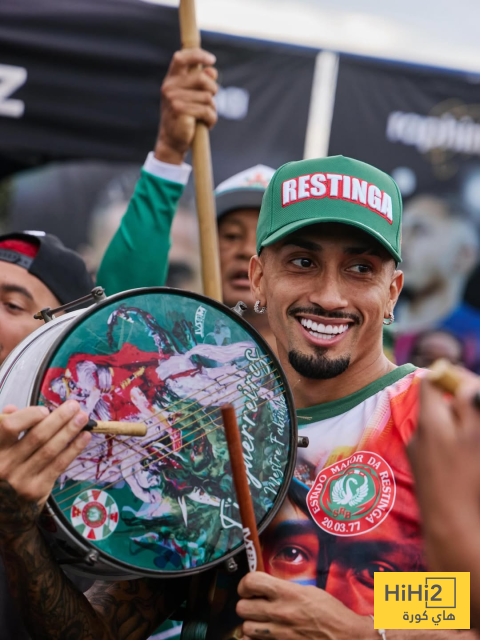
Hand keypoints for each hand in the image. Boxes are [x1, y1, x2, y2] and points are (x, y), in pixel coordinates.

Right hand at [0, 402, 89, 541]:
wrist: (2, 511)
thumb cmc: (2, 471)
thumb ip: (3, 429)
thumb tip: (12, 408)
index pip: (9, 426)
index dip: (29, 415)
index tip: (45, 410)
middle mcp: (4, 465)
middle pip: (36, 436)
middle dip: (59, 419)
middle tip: (75, 406)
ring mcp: (21, 479)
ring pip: (50, 450)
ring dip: (70, 431)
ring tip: (83, 419)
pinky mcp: (36, 490)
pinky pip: (59, 465)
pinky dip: (73, 449)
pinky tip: (84, 437)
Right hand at [155, 48, 217, 163]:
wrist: (172, 140)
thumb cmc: (184, 116)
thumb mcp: (192, 96)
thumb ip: (202, 81)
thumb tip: (212, 71)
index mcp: (171, 79)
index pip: (182, 58)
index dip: (198, 55)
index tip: (212, 60)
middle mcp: (170, 87)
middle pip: (202, 78)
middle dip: (213, 90)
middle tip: (211, 100)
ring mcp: (174, 99)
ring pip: (207, 97)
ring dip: (212, 108)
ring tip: (205, 116)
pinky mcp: (181, 111)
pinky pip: (207, 111)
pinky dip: (211, 119)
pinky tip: (206, 124)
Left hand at [236, 572, 373, 639]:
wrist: (347, 638)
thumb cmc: (332, 614)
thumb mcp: (309, 591)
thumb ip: (285, 589)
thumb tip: (267, 587)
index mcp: (288, 593)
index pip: (251, 582)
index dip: (245, 584)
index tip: (249, 587)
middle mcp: (281, 612)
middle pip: (242, 607)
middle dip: (246, 605)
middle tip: (254, 604)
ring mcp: (279, 633)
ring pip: (246, 628)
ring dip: (251, 625)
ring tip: (261, 622)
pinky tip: (264, 636)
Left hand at [407, 370, 479, 568]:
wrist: (450, 528)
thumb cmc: (466, 479)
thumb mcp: (476, 436)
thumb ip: (470, 405)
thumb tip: (466, 384)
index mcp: (429, 419)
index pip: (430, 381)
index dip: (450, 377)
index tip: (469, 386)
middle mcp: (418, 433)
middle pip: (435, 404)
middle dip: (458, 403)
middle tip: (475, 410)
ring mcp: (418, 453)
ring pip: (438, 426)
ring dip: (458, 424)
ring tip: (474, 437)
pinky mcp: (423, 471)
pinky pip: (437, 446)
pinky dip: (452, 443)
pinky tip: (468, 458)